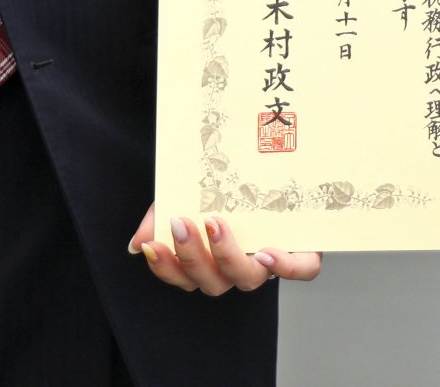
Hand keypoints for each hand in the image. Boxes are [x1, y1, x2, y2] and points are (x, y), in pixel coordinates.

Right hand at [127, 202, 322, 295]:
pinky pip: (300, 271)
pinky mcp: (302, 251)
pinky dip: (285, 267)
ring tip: (215, 225)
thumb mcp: (188, 191)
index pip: (182, 276)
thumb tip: (137, 244)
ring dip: (226, 256)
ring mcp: (268, 261)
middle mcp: (237, 267)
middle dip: (191, 255)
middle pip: (212, 283)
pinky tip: (266, 252)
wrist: (274, 156)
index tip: (152, 243)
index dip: (166, 267)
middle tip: (180, 222)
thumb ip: (162, 214)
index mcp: (210, 258)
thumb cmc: (225, 183)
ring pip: (247, 280)